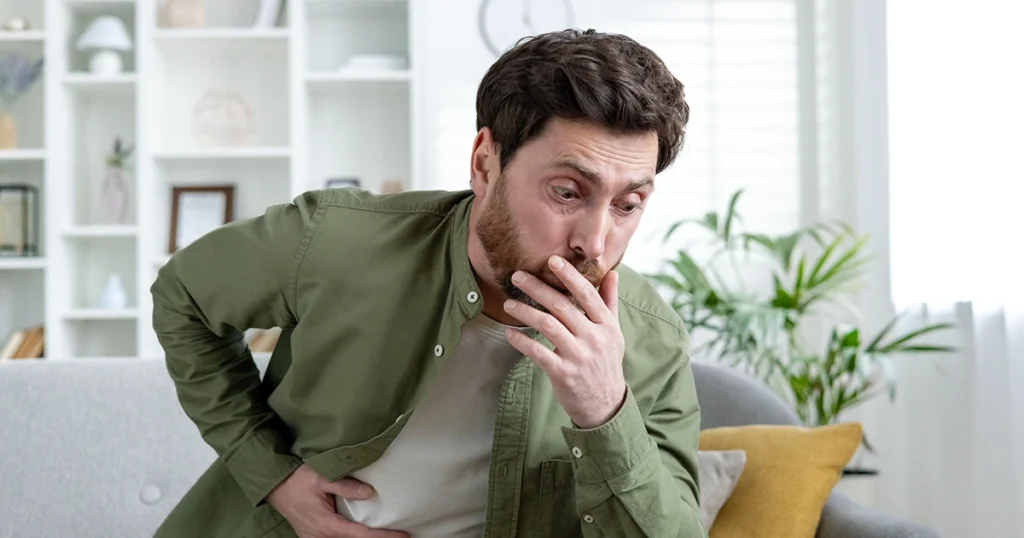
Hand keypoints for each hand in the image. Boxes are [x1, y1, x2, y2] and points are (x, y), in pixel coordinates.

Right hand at [266, 464, 408, 537]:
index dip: (384, 537)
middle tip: (401, 536)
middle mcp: (322, 537)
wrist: (274, 486)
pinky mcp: (312, 536)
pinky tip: (362, 534)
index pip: (362, 535)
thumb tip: (370, 493)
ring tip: (385, 535)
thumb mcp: (321, 477)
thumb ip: (345, 486)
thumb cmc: (297, 480)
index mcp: (327, 525)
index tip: (403, 536)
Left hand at [503, 255, 627, 428]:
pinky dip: (522, 341)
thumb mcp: (614, 333)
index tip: (552, 260)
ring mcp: (578, 356)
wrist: (606, 404)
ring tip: (509, 304)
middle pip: (562, 306)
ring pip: (547, 325)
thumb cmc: (606, 363)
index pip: (587, 294)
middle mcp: (593, 337)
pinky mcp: (563, 373)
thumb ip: (609, 302)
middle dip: (537, 288)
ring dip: (525, 311)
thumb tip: (612, 273)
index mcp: (606, 324)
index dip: (569, 275)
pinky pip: (538, 352)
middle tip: (517, 276)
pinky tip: (509, 333)